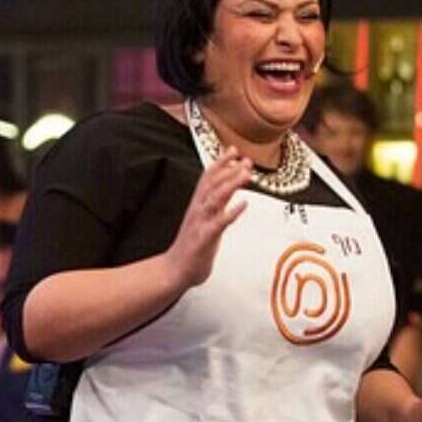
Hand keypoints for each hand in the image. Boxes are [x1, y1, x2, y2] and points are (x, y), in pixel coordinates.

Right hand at [161, 147, 251, 289]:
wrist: (174, 270)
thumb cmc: (191, 247)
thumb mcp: (204, 220)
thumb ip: (216, 205)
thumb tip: (229, 190)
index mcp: (197, 205)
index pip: (208, 178)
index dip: (220, 163)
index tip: (233, 150)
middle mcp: (198, 210)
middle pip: (212, 184)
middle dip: (229, 169)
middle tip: (245, 159)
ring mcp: (200, 223)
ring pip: (215, 198)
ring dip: (231, 184)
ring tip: (246, 174)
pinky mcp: (204, 238)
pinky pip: (219, 223)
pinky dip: (231, 212)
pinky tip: (243, 204)